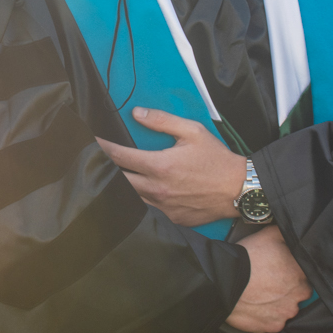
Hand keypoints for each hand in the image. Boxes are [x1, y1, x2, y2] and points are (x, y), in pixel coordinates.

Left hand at [97, 107, 244, 226]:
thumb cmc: (217, 159)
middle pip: (119, 181)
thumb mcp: (192, 132)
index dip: (102, 148)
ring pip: (132, 198)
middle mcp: (158, 189)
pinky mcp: (172, 219)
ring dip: (124, 187)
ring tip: (120, 176)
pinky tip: (142, 192)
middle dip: (107, 170)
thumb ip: (162, 121)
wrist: (240, 189)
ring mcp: (164, 208)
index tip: (92, 141)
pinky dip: (142, 201)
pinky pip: (149, 210)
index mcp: (160, 166)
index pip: (120, 157)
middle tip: (99, 161)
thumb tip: (137, 114)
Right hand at [226, 226, 309, 332]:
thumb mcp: (268, 235)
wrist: (224, 282)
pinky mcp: (273, 326)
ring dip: (278, 304)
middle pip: (299, 294)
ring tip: (260, 295)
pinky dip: (267, 316)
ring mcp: (286, 312)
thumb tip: (292, 232)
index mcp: (301, 273)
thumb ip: (285, 234)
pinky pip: (274, 322)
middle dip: (288, 290)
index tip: (280, 271)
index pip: (305, 275)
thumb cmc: (247, 258)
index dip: (293, 272)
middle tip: (270, 283)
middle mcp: (298, 295)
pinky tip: (256, 307)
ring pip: (286, 309)